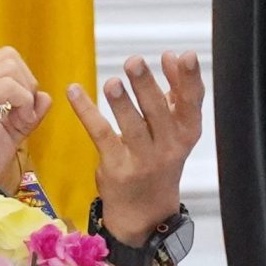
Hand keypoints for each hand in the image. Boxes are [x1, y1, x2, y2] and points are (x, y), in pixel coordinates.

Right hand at [0, 0, 50, 194]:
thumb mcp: (6, 134)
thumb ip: (24, 112)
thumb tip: (44, 94)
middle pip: (8, 55)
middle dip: (26, 81)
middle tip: (21, 113)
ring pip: (11, 69)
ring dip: (25, 95)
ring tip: (14, 121)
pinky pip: (11, 89)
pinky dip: (22, 106)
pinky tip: (12, 122)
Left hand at [66, 52, 204, 239]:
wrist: (146, 210)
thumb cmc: (160, 156)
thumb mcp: (176, 127)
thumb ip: (177, 91)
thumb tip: (172, 55)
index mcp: (186, 132)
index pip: (191, 102)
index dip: (189, 79)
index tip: (184, 55)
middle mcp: (168, 146)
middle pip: (159, 112)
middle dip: (146, 86)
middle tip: (134, 61)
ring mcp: (142, 159)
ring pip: (132, 127)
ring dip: (121, 103)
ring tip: (112, 82)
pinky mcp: (116, 167)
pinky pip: (101, 134)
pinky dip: (86, 111)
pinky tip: (74, 91)